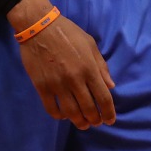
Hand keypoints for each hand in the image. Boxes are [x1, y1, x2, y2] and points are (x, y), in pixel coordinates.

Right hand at [12, 0, 114, 130]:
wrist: (39, 27)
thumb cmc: (68, 32)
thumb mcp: (90, 44)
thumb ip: (101, 66)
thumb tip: (111, 86)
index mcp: (89, 68)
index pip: (103, 97)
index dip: (109, 112)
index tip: (110, 120)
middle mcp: (75, 79)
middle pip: (88, 108)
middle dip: (95, 120)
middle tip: (96, 122)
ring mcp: (57, 84)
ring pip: (71, 112)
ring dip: (79, 122)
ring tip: (83, 124)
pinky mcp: (42, 86)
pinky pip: (51, 108)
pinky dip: (59, 116)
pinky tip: (64, 116)